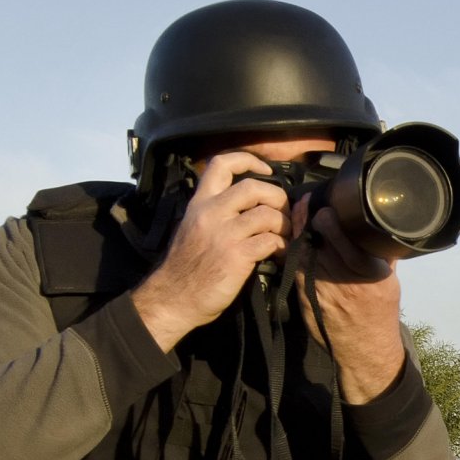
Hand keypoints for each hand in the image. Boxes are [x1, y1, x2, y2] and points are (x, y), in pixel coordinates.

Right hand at [131, 152, 288, 350]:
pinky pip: (271, 241)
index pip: (221, 164)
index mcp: (199, 203)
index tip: (266, 170)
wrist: (173, 299)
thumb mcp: (191, 229)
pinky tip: (281, 254)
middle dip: (277, 197)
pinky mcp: (237, 256)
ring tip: (285, 236)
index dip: (248, 160)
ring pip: (267, 214)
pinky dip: (283, 246)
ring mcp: (225, 233)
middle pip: (254, 187)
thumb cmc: (185, 268)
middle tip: (283, 212)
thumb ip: (214, 214)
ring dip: (284, 225)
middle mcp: (211, 212)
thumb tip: (244, 207)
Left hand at [291, 202, 404, 404]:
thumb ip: (384, 255)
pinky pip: (296, 267)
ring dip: (298, 231)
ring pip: (303, 252)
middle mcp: (343, 281)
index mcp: (368, 274)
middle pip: (320, 242)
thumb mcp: (390, 283)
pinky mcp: (305, 297)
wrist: (363, 349)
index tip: (326, 207)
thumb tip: (381, 227)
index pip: (345, 241)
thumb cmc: (379, 313)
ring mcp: (320, 289)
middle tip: (308, 204)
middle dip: (311, 220)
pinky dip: (293, 249)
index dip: (331, 222)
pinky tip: (293, 237)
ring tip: (298, 213)